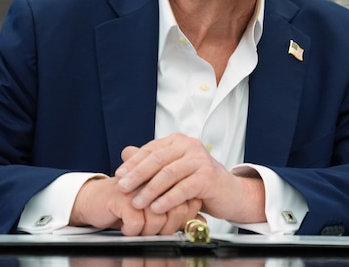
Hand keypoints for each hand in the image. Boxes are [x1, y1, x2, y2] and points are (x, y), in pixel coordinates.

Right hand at [69, 176, 201, 235]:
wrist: (94, 200)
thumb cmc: (127, 203)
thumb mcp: (157, 209)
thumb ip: (180, 213)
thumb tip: (202, 222)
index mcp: (165, 176)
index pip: (186, 200)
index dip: (181, 218)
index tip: (169, 224)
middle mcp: (154, 178)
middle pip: (175, 210)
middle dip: (165, 228)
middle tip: (153, 230)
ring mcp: (138, 186)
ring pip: (157, 219)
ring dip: (147, 231)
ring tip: (139, 228)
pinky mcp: (121, 197)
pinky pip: (137, 222)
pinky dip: (131, 230)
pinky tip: (126, 225)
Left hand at [114, 133, 264, 223]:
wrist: (230, 193)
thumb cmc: (199, 182)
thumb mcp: (173, 170)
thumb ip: (151, 162)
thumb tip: (125, 153)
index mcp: (178, 141)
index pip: (151, 149)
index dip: (133, 162)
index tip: (118, 175)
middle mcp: (190, 146)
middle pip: (157, 159)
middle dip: (137, 175)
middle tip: (122, 187)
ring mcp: (200, 160)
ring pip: (168, 174)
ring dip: (150, 190)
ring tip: (137, 202)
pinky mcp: (208, 177)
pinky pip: (183, 188)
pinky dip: (168, 199)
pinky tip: (156, 208)